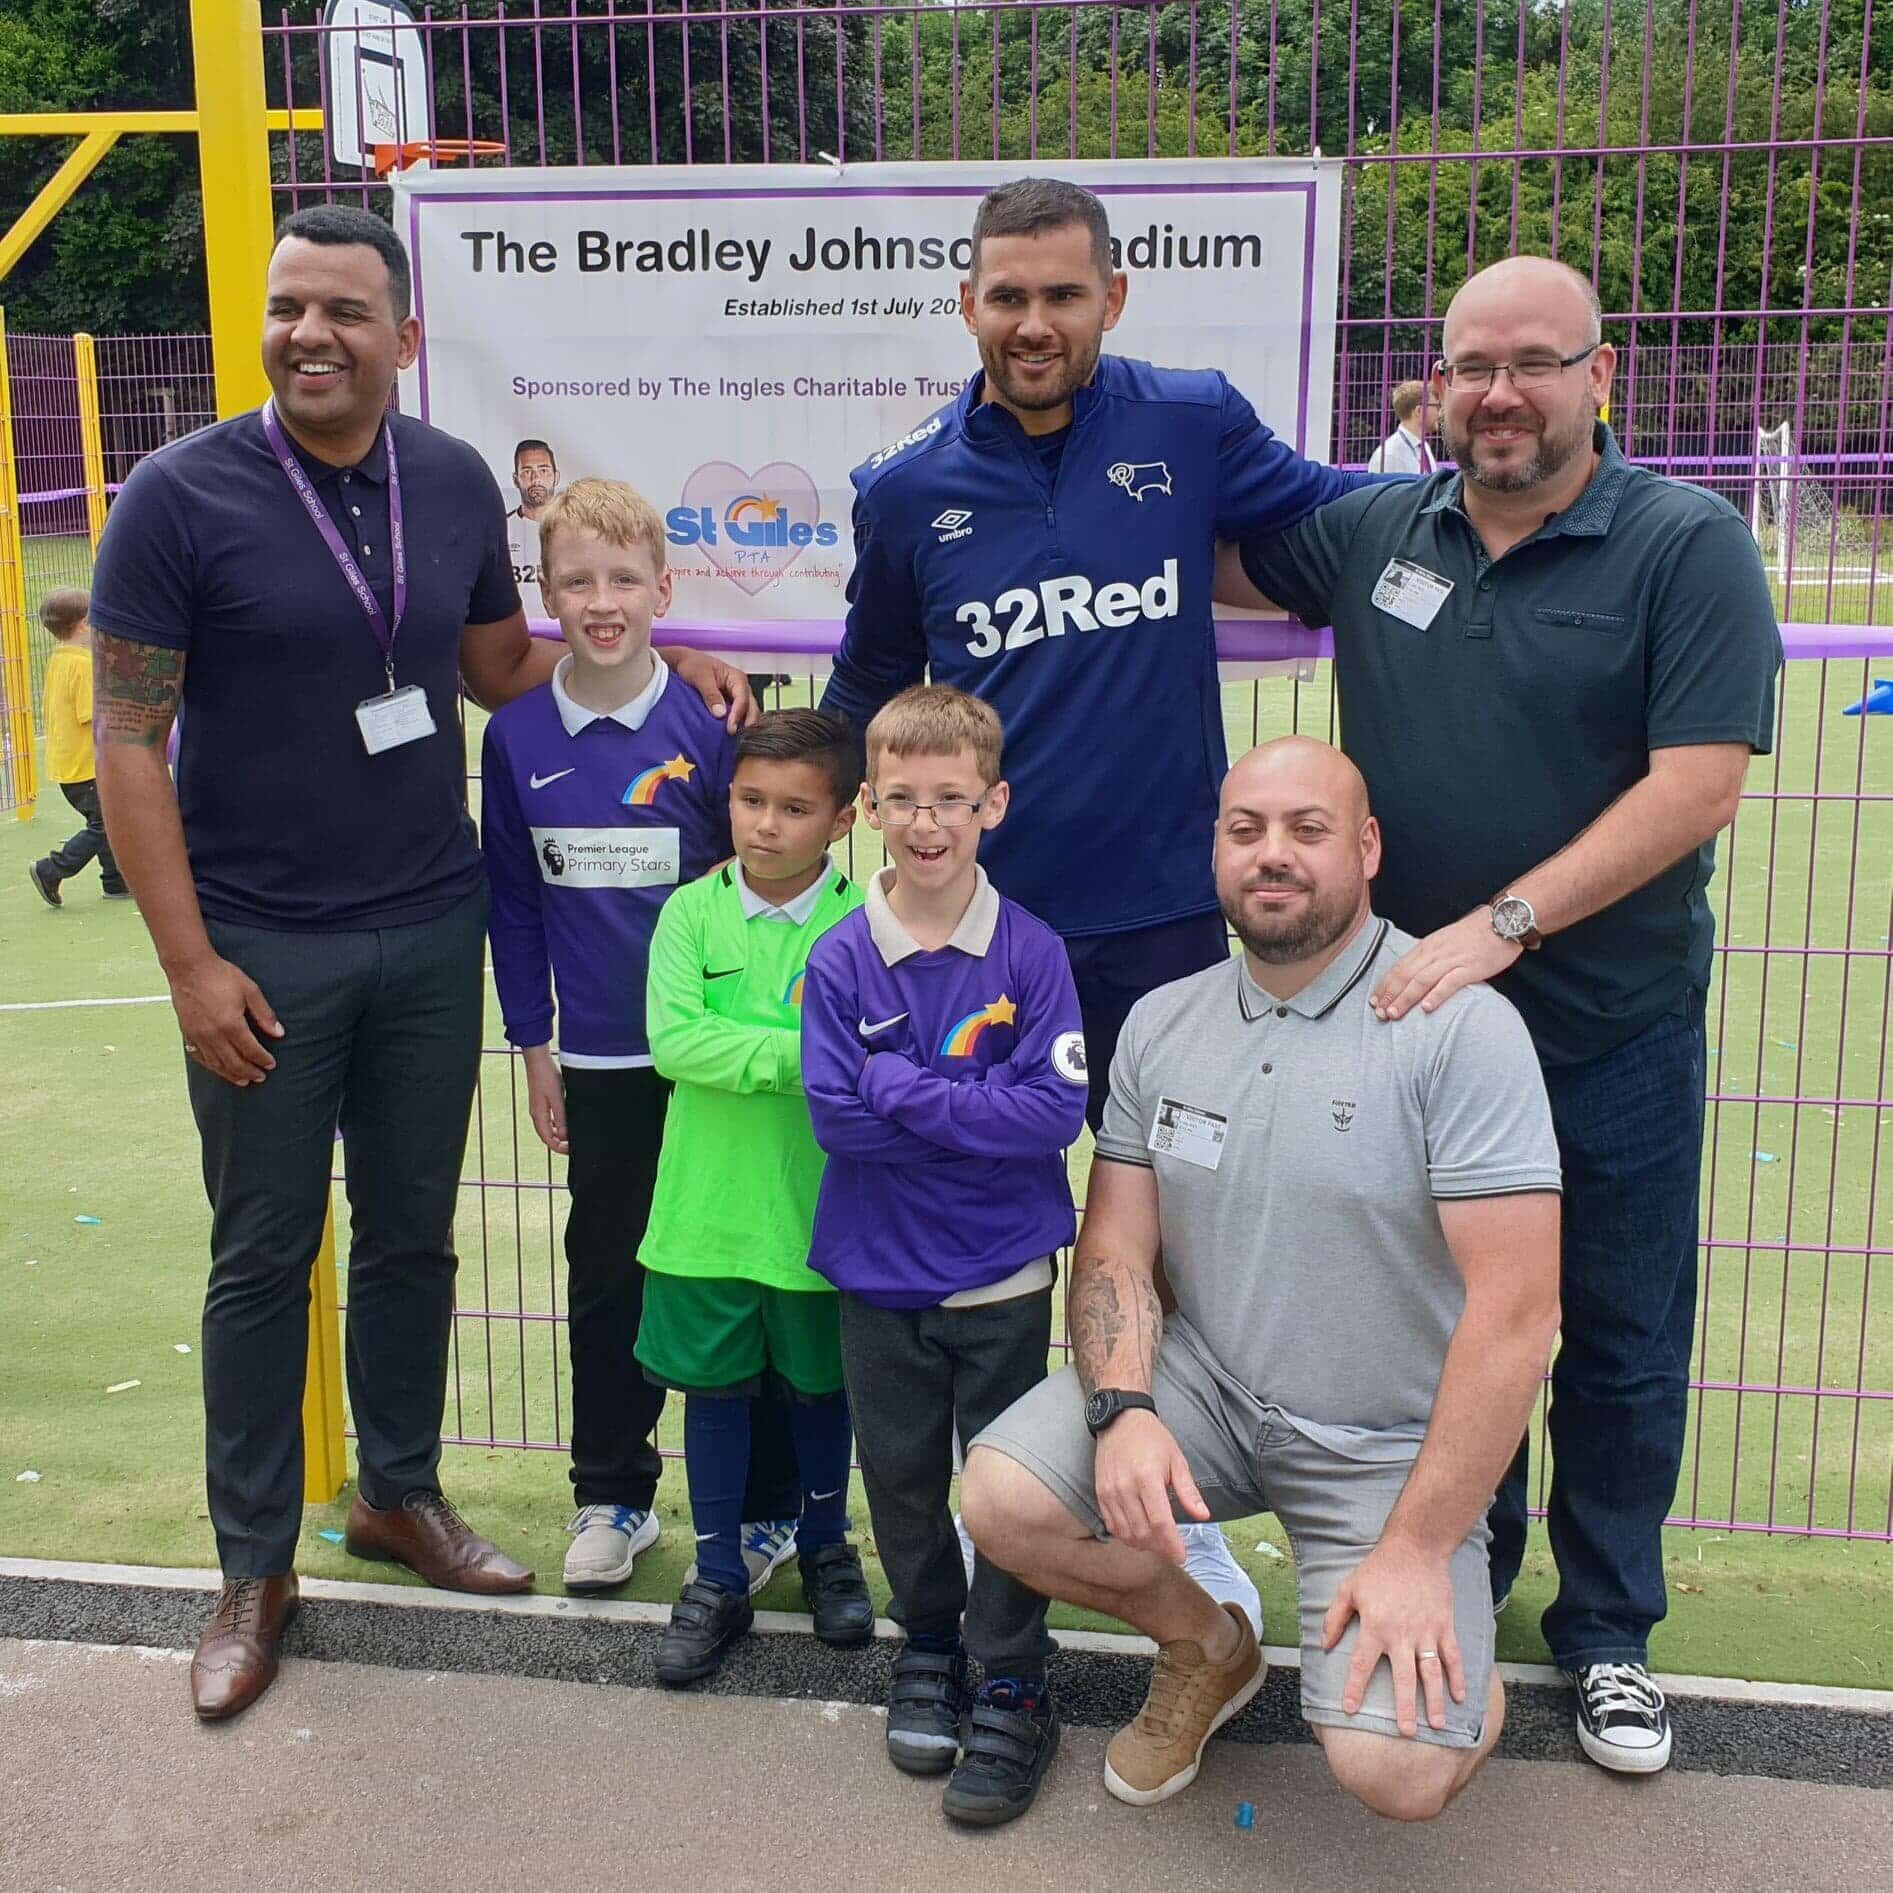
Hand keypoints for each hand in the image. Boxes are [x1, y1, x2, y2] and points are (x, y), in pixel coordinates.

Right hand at [169, 953, 282, 1086]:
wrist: (189, 967)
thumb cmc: (221, 976)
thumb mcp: (250, 991)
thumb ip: (265, 1014)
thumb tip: (279, 1033)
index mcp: (231, 1024)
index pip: (251, 1050)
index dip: (262, 1059)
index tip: (271, 1064)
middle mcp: (213, 1034)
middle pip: (233, 1062)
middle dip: (249, 1072)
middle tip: (260, 1078)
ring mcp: (197, 1035)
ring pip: (215, 1064)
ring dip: (230, 1074)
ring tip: (243, 1081)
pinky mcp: (187, 1033)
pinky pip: (199, 1056)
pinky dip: (211, 1066)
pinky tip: (218, 1069)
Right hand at [521, 1045, 567, 1153]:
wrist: (537, 1060)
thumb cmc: (546, 1077)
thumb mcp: (557, 1098)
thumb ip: (560, 1118)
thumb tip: (564, 1135)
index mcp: (538, 1116)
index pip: (548, 1140)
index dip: (559, 1148)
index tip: (572, 1151)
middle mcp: (536, 1114)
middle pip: (547, 1136)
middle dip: (560, 1144)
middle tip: (574, 1146)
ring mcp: (538, 1108)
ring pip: (548, 1129)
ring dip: (558, 1135)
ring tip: (572, 1137)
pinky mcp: (541, 1102)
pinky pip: (549, 1120)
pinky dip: (557, 1126)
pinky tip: (566, 1123)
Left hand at [659, 645, 757, 731]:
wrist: (684, 663)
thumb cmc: (693, 665)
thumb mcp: (700, 677)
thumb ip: (711, 694)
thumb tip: (721, 714)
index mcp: (737, 678)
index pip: (743, 699)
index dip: (738, 715)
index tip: (730, 729)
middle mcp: (741, 688)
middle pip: (752, 709)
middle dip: (746, 724)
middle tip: (735, 739)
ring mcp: (737, 697)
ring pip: (748, 714)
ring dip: (742, 726)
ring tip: (733, 740)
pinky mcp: (731, 704)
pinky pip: (738, 716)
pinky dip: (735, 725)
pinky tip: (728, 735)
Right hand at [1093, 1410, 1208, 1564]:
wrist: (1121, 1420)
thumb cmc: (1152, 1438)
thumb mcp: (1177, 1460)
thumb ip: (1188, 1491)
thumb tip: (1203, 1516)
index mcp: (1148, 1478)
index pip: (1160, 1522)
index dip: (1172, 1544)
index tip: (1182, 1556)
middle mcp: (1125, 1487)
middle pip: (1143, 1532)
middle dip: (1160, 1547)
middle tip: (1172, 1548)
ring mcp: (1110, 1492)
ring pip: (1126, 1533)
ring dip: (1143, 1544)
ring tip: (1157, 1542)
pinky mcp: (1101, 1493)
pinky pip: (1112, 1525)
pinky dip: (1126, 1535)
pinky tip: (1138, 1533)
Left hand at [1320, 1537, 1464, 1736]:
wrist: (1415, 1548)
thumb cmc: (1378, 1569)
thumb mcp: (1348, 1589)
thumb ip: (1335, 1618)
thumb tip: (1325, 1645)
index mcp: (1374, 1626)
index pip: (1362, 1664)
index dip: (1355, 1688)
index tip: (1350, 1710)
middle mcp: (1401, 1634)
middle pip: (1403, 1677)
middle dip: (1404, 1707)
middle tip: (1407, 1733)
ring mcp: (1426, 1631)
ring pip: (1431, 1672)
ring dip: (1434, 1700)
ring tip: (1436, 1725)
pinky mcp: (1444, 1625)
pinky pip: (1452, 1656)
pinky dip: (1458, 1677)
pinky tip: (1459, 1698)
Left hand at [1369, 909, 1521, 1020]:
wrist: (1504, 920)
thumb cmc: (1476, 933)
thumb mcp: (1445, 940)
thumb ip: (1430, 954)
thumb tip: (1414, 970)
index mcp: (1428, 946)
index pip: (1399, 967)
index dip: (1385, 985)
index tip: (1373, 1001)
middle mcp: (1435, 952)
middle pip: (1405, 975)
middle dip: (1389, 995)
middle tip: (1378, 1013)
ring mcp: (1452, 959)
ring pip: (1422, 980)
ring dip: (1405, 998)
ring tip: (1393, 1014)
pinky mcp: (1471, 967)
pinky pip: (1450, 982)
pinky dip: (1436, 995)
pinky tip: (1426, 1009)